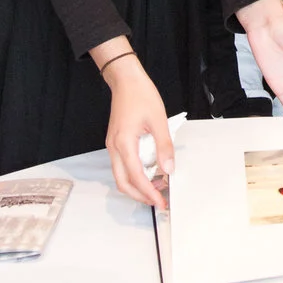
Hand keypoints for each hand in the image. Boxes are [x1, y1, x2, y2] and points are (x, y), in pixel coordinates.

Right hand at [102, 59, 172, 207]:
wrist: (126, 80)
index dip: (149, 193)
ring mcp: (113, 145)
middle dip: (139, 196)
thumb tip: (169, 169)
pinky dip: (135, 175)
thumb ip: (164, 147)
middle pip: (123, 183)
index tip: (160, 202)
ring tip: (157, 187)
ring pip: (120, 176)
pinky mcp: (116, 142)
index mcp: (124, 143)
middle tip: (158, 201)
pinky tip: (150, 172)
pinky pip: (122, 166)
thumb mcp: (159, 120)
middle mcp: (114, 147)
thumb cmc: (141, 95)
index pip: (136, 177)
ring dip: (137, 186)